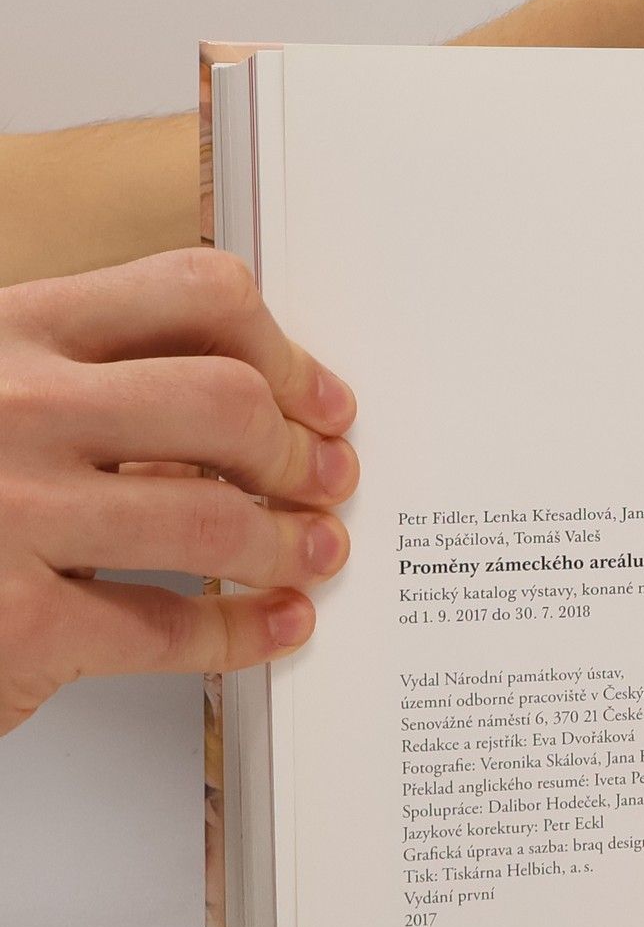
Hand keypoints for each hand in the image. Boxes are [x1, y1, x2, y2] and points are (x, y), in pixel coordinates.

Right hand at [0, 248, 358, 736]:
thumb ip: (92, 383)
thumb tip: (253, 405)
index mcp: (12, 330)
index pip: (194, 295)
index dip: (286, 354)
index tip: (321, 400)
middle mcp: (11, 406)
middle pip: (226, 404)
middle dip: (300, 452)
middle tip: (328, 481)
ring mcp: (8, 512)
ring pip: (214, 519)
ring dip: (289, 544)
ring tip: (313, 553)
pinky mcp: (16, 622)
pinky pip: (171, 626)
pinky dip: (246, 630)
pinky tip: (275, 623)